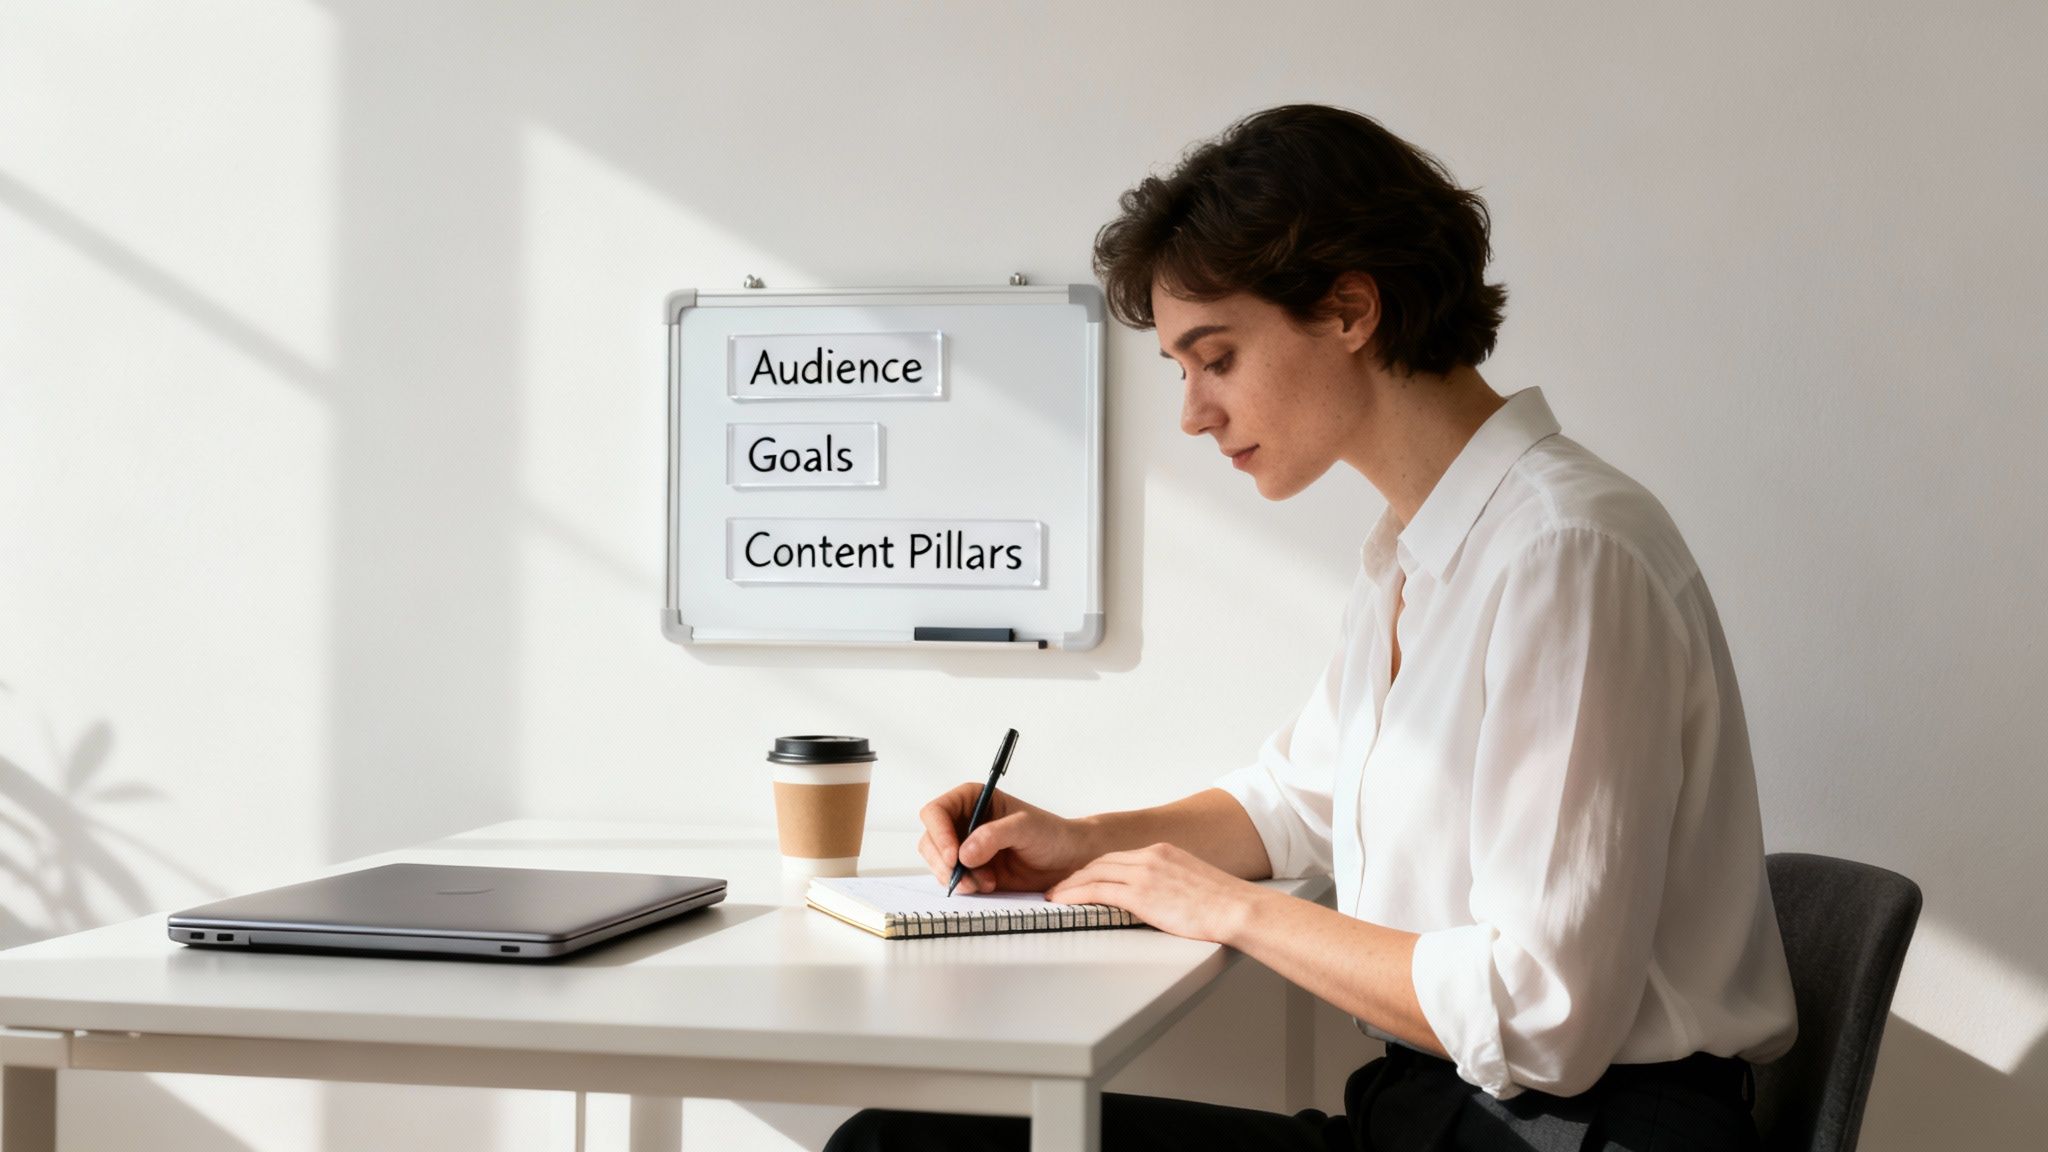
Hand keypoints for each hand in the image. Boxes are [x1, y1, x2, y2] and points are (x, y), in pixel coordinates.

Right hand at [916, 784, 1094, 894]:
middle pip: (930, 840)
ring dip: (956, 877)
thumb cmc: (1050, 835)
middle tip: (965, 877)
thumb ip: (994, 836)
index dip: (938, 834)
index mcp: (971, 799)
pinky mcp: (970, 870)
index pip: (936, 812)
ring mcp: (964, 847)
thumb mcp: (1025, 828)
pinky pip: (952, 880)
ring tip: (986, 882)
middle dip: (944, 861)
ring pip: (937, 863)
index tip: (954, 857)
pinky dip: (965, 886)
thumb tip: (964, 853)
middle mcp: (962, 822)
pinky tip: (987, 885)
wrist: (1067, 861)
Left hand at [1044, 842, 1264, 944]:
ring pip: (1094, 874)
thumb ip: (1171, 883)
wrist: (1237, 908)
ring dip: (1070, 886)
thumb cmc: (1224, 904)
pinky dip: (1075, 895)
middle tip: (1061, 887)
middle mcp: (1150, 856)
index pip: (1118, 858)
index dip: (1095, 869)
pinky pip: (1097, 891)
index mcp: (1163, 852)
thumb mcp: (1193, 882)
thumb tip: (1162, 898)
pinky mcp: (1141, 894)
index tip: (1082, 877)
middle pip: (1101, 862)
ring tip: (1054, 896)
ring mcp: (1144, 873)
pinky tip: (1063, 902)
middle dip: (1077, 875)